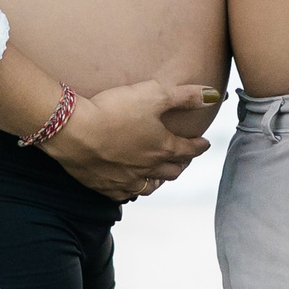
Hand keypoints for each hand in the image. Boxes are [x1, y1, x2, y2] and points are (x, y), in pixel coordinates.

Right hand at [45, 80, 213, 201]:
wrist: (74, 130)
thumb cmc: (114, 110)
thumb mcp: (154, 94)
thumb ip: (185, 96)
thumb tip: (214, 95)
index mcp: (163, 147)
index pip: (189, 149)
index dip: (199, 146)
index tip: (204, 143)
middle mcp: (148, 168)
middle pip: (173, 170)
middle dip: (182, 163)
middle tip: (185, 157)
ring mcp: (126, 180)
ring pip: (151, 186)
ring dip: (160, 179)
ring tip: (162, 174)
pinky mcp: (105, 186)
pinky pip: (125, 194)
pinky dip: (132, 190)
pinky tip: (130, 186)